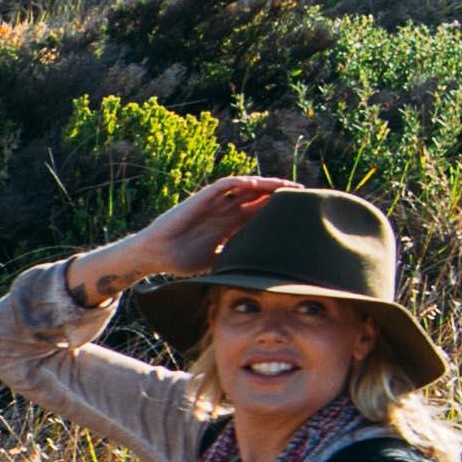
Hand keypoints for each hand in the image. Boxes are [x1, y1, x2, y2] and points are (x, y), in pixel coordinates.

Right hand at [100, 171, 291, 287]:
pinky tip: (256, 184)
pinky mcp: (202, 199)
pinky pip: (224, 186)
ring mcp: (216, 203)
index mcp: (231, 225)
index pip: (261, 214)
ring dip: (267, 185)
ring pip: (246, 188)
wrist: (157, 254)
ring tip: (287, 186)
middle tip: (304, 197)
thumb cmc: (183, 260)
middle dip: (280, 196)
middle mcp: (227, 211)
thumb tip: (261, 279)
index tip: (301, 215)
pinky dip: (239, 183)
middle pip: (259, 198)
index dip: (280, 212)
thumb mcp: (219, 261)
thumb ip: (237, 261)